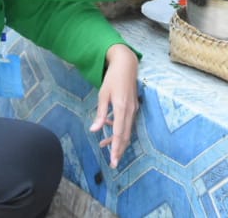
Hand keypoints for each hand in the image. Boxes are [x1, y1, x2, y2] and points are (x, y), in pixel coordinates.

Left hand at [89, 44, 139, 168]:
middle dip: (119, 150)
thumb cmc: (112, 78)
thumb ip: (100, 114)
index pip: (120, 134)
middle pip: (126, 136)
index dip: (116, 148)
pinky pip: (127, 122)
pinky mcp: (133, 106)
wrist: (126, 64)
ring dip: (118, 140)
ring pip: (127, 130)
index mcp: (122, 108)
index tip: (113, 161)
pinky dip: (119, 129)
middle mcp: (130, 110)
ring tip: (104, 146)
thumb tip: (94, 130)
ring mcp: (133, 109)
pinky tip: (108, 128)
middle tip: (113, 163)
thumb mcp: (103, 94)